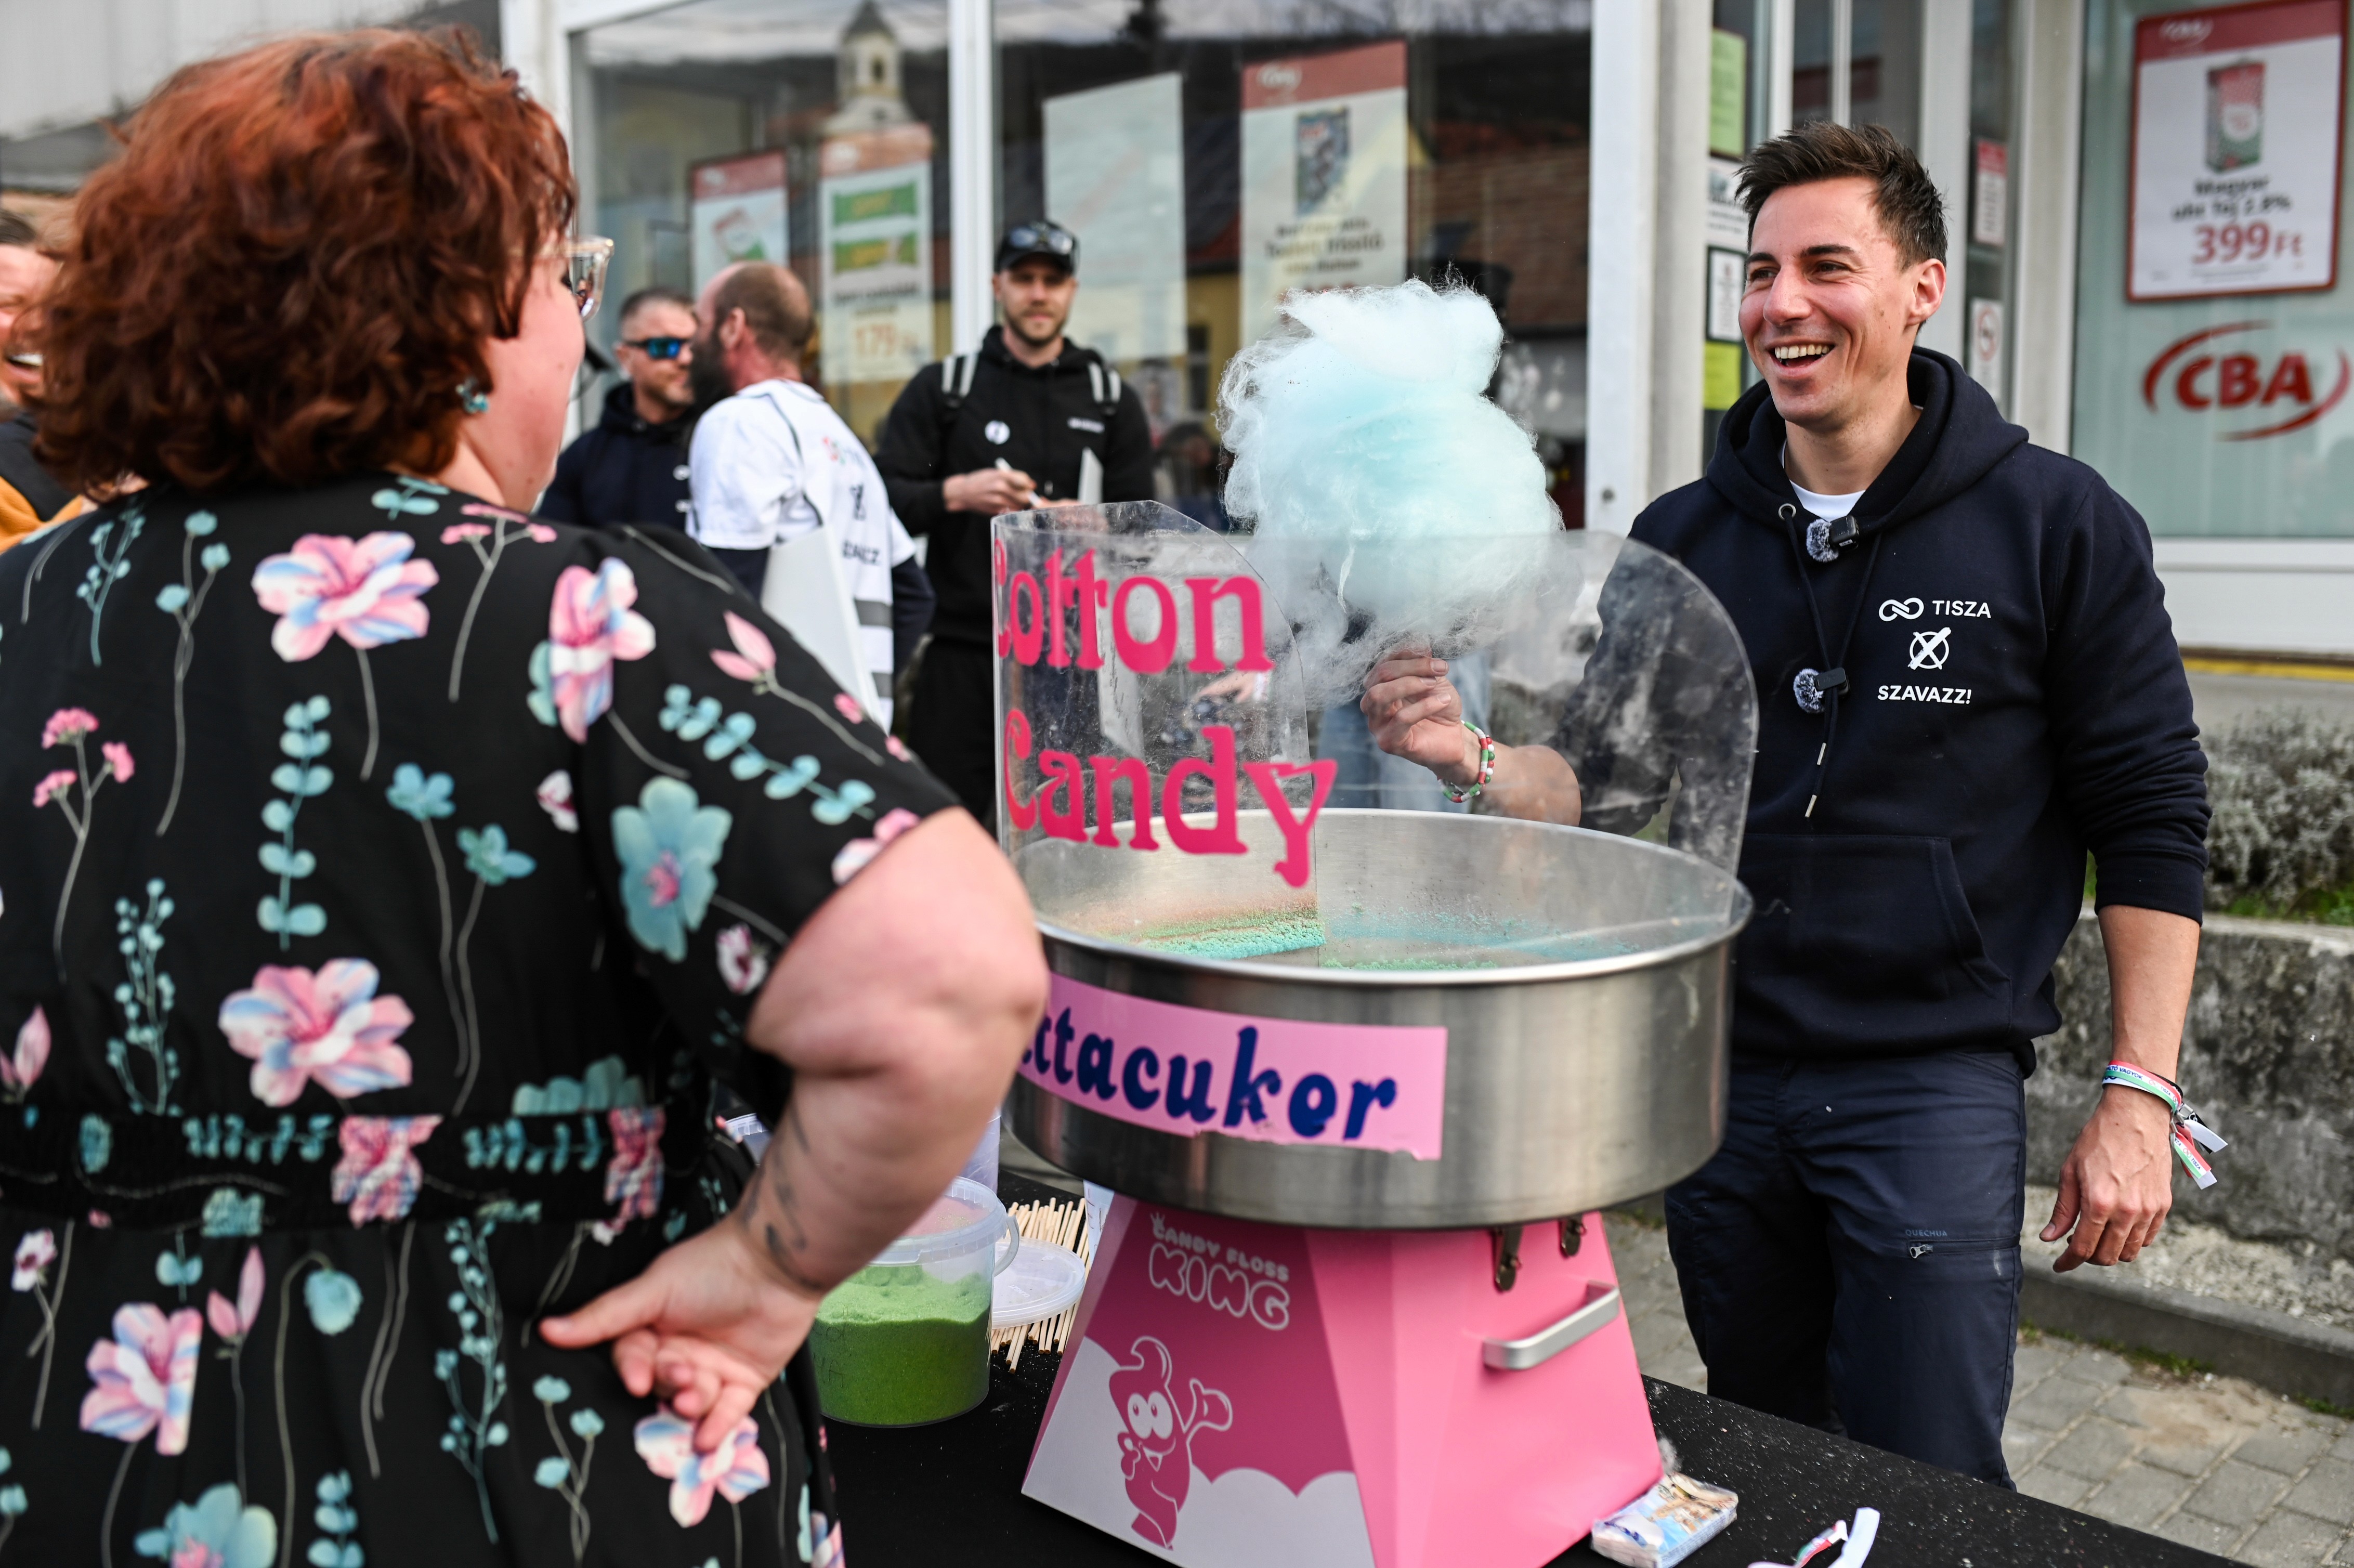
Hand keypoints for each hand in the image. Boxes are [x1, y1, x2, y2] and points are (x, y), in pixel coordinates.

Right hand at [539, 1215, 820, 1451]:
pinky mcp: (745, 1382)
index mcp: (655, 1326)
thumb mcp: (653, 1290)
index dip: (634, 1371)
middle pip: (660, 1384)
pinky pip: (727, 1414)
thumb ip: (605, 1317)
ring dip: (691, 1405)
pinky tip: (707, 1438)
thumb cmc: (712, 1268)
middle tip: (681, 1379)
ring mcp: (713, 1368)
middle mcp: (681, 1350)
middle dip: (667, 1386)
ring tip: (695, 1394)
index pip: (632, 1359)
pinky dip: (717, 1427)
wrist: (779, 1264)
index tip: (638, 1380)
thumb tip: (546, 1329)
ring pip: (691, 1402)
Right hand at [944, 467, 1036, 513]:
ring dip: (1020, 503)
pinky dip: (1013, 508)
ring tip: (1013, 498)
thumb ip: (1013, 477)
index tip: (1027, 484)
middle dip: (1027, 494)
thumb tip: (1031, 484)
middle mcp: (1000, 488)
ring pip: (1020, 505)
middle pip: (1025, 495)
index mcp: (1001, 475)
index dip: (1028, 483)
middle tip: (1023, 493)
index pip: (1024, 480)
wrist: (963, 492)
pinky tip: (1008, 504)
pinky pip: (1012, 511)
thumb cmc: (981, 480)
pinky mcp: (996, 510)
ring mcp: (997, 501)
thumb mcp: (995, 472)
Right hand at [1361, 652, 1473, 782]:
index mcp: (1380, 685)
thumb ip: (1423, 663)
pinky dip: (1425, 706)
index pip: (1382, 662)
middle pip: (1378, 676)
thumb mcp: (1434, 679)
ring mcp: (1377, 724)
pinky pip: (1401, 718)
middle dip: (1410, 667)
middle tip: (1438, 668)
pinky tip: (1443, 701)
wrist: (1454, 737)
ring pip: (1379, 695)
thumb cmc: (1440, 707)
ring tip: (1433, 683)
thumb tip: (1419, 642)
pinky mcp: (1388, 742)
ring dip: (1410, 683)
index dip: (1406, 653)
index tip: (1432, 654)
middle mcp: (1372, 704)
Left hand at [2042, 1084, 2175, 1270]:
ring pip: (2129, 1252)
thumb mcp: (2070, 1171)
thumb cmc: (2099, 1140)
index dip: (2068, 1262)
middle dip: (2088, 1257)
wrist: (2136, 1116)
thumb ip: (2063, 1209)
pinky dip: (2131, 1240)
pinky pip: (2147, 1238)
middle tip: (2076, 1244)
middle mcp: (2127, 1212)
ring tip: (2097, 1235)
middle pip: (2107, 1256)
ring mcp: (2148, 1210)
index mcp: (2099, 1203)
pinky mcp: (2163, 1205)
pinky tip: (2118, 1227)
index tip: (2060, 1266)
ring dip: (2111, 1251)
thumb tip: (2049, 1237)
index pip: (2082, 1248)